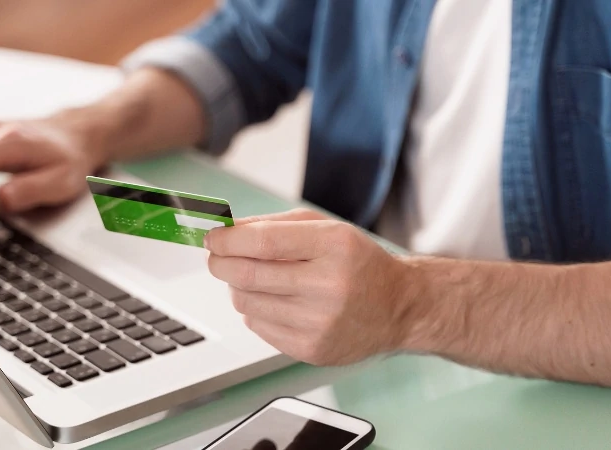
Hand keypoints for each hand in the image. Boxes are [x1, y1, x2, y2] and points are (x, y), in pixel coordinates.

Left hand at [205, 209, 409, 365]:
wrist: (398, 306)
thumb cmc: (358, 263)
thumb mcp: (325, 228)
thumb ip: (274, 226)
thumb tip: (226, 231)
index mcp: (334, 246)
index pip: (263, 242)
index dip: (227, 240)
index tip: (212, 238)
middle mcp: (329, 285)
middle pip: (248, 275)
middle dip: (220, 264)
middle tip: (216, 258)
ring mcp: (320, 322)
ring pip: (247, 302)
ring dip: (238, 288)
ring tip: (255, 279)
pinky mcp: (312, 349)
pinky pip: (259, 327)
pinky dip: (256, 311)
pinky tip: (277, 302)